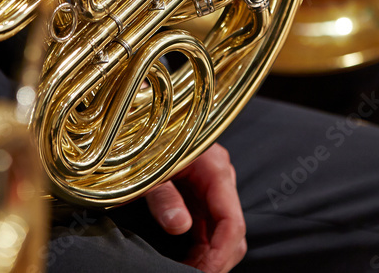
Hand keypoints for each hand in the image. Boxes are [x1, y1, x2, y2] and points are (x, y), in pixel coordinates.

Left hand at [145, 144, 245, 272]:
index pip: (232, 222)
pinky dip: (201, 250)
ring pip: (223, 235)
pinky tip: (185, 263)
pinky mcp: (202, 196)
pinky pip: (209, 230)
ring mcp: (213, 190)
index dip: (220, 254)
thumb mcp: (150, 167)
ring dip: (208, 259)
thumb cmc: (147, 139)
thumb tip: (179, 226)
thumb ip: (163, 195)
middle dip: (216, 262)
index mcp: (215, 169)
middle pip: (233, 233)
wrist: (146, 121)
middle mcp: (221, 180)